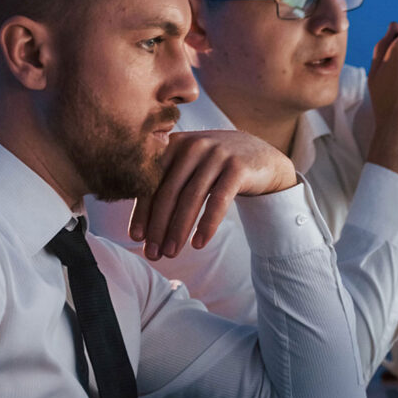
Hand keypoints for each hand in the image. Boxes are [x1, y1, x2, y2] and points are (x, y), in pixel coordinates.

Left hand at [128, 130, 297, 259]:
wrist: (261, 157)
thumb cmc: (216, 169)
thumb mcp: (189, 167)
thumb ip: (166, 183)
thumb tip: (140, 226)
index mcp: (175, 144)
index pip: (152, 182)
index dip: (142, 211)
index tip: (136, 238)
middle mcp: (194, 145)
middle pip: (169, 192)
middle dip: (158, 226)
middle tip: (153, 253)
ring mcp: (217, 155)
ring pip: (191, 198)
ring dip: (178, 230)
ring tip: (171, 253)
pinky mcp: (238, 167)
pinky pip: (218, 201)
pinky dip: (207, 225)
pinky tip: (198, 244)